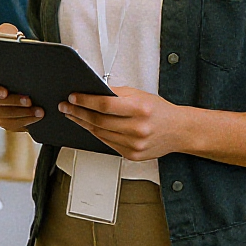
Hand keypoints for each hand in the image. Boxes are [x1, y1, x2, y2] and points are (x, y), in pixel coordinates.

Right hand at [0, 23, 43, 129]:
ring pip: (5, 119)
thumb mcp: (17, 47)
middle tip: (29, 99)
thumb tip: (7, 30)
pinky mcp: (12, 123)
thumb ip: (9, 36)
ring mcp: (0, 114)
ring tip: (40, 110)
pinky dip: (26, 123)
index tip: (4, 90)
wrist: (37, 79)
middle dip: (13, 103)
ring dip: (22, 115)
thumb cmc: (22, 60)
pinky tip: (39, 117)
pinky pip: (14, 126)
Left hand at [59, 86, 187, 162]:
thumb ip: (115, 93)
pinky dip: (95, 133)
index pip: (105, 105)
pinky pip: (107, 143)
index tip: (72, 97)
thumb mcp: (139, 95)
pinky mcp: (132, 155)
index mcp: (141, 109)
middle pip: (99, 121)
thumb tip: (90, 90)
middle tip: (65, 106)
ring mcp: (135, 145)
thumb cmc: (158, 110)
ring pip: (100, 134)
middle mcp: (138, 129)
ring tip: (72, 115)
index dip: (85, 101)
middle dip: (78, 112)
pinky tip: (87, 125)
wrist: (180, 131)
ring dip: (83, 123)